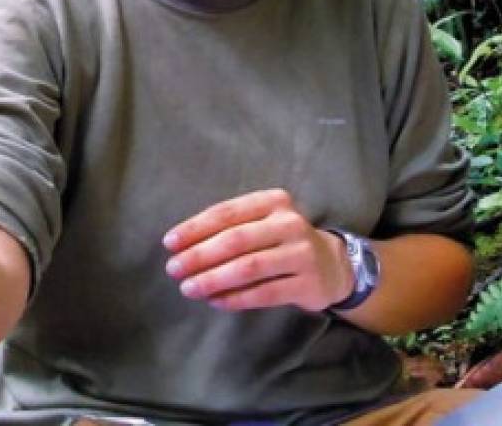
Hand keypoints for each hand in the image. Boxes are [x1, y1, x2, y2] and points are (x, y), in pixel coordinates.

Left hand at [162, 189, 352, 312]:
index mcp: (272, 201)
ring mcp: (302, 254)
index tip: (169, 243)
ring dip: (213, 280)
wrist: (332, 265)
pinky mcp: (308, 284)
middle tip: (174, 269)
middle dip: (199, 256)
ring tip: (189, 289)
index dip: (194, 228)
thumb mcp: (260, 222)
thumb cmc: (280, 240)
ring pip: (248, 268)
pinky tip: (215, 302)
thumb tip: (181, 246)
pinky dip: (236, 298)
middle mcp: (289, 223)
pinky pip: (264, 293)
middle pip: (235, 240)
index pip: (226, 213)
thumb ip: (229, 227)